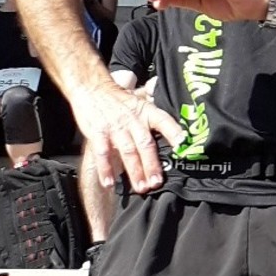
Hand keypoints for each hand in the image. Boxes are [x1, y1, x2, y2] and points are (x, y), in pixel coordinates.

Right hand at [71, 79, 185, 193]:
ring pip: (128, 151)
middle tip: (157, 182)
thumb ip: (156, 117)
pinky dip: (106, 169)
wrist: (92, 88)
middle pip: (145, 144)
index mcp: (146, 111)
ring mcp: (115, 127)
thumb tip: (175, 129)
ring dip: (135, 171)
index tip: (183, 146)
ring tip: (141, 187)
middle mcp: (133, 120)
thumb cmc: (119, 99)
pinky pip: (103, 153)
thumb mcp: (141, 101)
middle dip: (152, 165)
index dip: (174, 133)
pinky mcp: (98, 133)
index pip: (164, 121)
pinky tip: (110, 182)